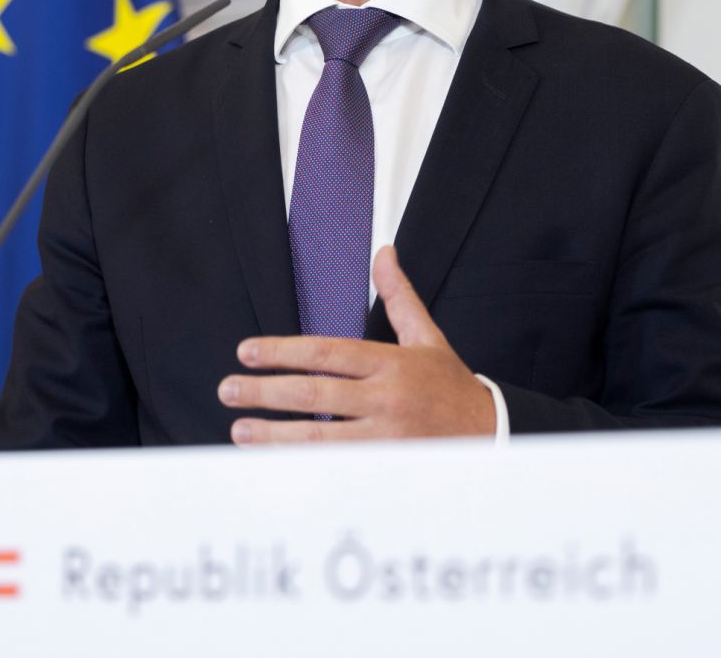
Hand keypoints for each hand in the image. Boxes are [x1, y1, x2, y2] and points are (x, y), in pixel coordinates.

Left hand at [218, 246, 496, 443]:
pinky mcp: (388, 468)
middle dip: (265, 392)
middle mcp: (387, 399)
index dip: (281, 352)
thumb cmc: (451, 386)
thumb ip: (398, 297)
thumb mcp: (428, 337)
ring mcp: (388, 438)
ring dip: (274, 435)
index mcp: (392, 362)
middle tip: (227, 389)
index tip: (246, 353)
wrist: (493, 436)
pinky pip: (336, 468)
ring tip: (239, 429)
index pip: (326, 353)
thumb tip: (384, 252)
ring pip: (320, 437)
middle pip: (315, 394)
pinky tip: (273, 464)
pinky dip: (302, 466)